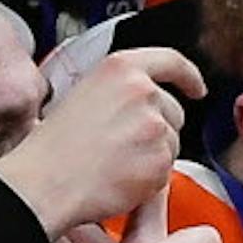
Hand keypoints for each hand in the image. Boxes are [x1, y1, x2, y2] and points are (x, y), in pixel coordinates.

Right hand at [0, 47, 203, 237]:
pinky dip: (150, 179)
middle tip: (120, 145)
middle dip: (158, 129)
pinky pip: (167, 170)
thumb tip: (147, 99)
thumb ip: (121, 90)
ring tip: (114, 161)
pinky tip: (120, 178)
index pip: (171, 61)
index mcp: (121, 69)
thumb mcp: (83, 94)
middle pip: (174, 111)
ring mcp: (155, 126)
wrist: (46, 181)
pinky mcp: (160, 159)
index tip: (197, 87)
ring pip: (172, 142)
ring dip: (153, 155)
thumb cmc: (54, 146)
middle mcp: (143, 92)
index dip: (188, 76)